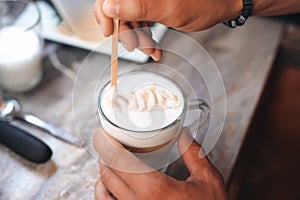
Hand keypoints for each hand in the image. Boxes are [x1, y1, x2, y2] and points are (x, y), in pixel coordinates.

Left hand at [93, 128, 228, 199]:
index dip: (105, 144)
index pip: (117, 161)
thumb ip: (194, 154)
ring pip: (102, 191)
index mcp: (154, 190)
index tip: (102, 135)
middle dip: (105, 154)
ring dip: (104, 172)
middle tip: (109, 143)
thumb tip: (185, 135)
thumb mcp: (208, 182)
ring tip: (111, 161)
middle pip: (107, 173)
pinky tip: (113, 185)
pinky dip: (105, 191)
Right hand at [94, 0, 240, 60]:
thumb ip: (137, 8)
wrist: (222, 4)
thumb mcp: (169, 9)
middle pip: (118, 10)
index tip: (109, 33)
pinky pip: (142, 22)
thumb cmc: (203, 3)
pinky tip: (154, 48)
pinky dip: (146, 37)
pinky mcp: (153, 6)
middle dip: (126, 32)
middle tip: (137, 46)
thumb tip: (109, 8)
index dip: (104, 15)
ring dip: (138, 39)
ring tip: (151, 50)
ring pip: (130, 20)